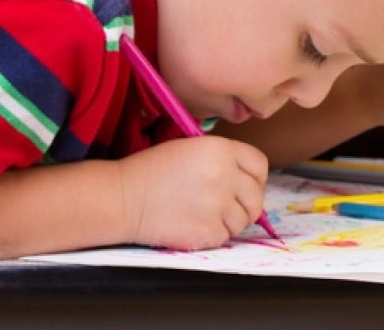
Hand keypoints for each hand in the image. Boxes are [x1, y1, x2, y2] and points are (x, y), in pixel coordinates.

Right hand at [117, 136, 269, 249]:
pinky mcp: (208, 232)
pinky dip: (213, 234)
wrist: (123, 198)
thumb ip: (223, 159)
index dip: (255, 178)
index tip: (246, 186)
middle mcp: (225, 176)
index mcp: (221, 150)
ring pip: (242, 220)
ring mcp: (218, 206)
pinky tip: (193, 224)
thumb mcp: (191, 147)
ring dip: (228, 221)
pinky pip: (225, 236)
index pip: (260, 165)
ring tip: (202, 214)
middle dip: (246, 204)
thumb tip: (248, 180)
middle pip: (256, 197)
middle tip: (227, 207)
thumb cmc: (152, 170)